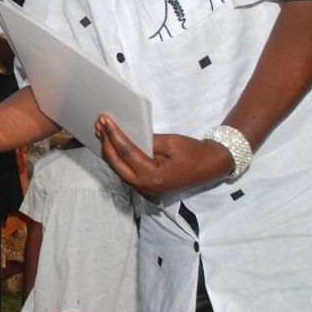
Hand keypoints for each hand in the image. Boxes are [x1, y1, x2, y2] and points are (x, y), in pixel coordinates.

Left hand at [96, 115, 234, 201]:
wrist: (212, 166)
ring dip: (111, 151)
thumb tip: (125, 134)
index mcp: (153, 177)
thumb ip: (146, 141)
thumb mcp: (170, 142)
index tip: (105, 120)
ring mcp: (147, 191)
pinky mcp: (148, 188)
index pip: (126, 152)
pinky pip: (128, 173)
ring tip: (103, 132)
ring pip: (120, 170)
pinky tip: (115, 145)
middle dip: (106, 143)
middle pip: (117, 164)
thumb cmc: (193, 153)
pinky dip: (120, 159)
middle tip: (100, 125)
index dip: (114, 135)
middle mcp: (147, 188)